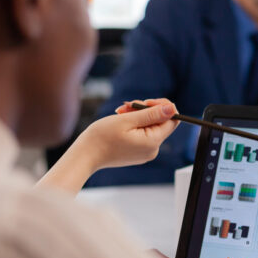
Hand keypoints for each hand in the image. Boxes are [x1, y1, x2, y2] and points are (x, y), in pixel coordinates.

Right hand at [37, 98, 178, 194]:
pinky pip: (143, 134)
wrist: (85, 156)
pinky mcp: (138, 152)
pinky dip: (134, 125)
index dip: (162, 107)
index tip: (145, 102)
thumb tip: (172, 109)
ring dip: (137, 115)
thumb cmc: (101, 137)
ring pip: (150, 126)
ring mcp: (145, 152)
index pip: (172, 120)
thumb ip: (151, 114)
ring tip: (119, 113)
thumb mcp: (127, 120)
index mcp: (152, 142)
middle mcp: (153, 150)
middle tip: (126, 106)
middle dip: (145, 110)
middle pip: (160, 122)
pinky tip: (120, 122)